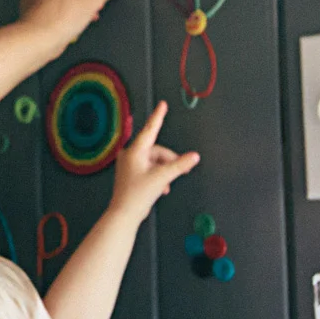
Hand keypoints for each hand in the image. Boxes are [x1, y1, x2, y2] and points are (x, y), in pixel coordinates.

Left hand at [109, 101, 198, 217]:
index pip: (150, 129)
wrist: (124, 214)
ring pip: (154, 162)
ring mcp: (129, 165)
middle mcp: (130, 155)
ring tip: (167, 185)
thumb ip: (179, 165)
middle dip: (169, 161)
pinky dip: (157, 177)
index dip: (158, 116)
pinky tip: (161, 188)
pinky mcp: (131, 175)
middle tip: (182, 171)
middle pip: (156, 151)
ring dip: (164, 171)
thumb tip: (194, 157)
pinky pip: (149, 170)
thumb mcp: (162, 177)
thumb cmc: (139, 193)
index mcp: (135, 151)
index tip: (162, 104)